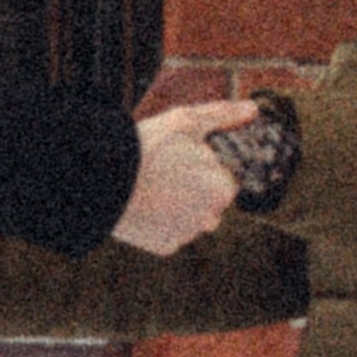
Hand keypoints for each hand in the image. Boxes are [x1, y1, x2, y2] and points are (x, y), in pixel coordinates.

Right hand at [112, 101, 260, 254]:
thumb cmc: (149, 147)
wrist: (105, 180)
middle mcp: (211, 218)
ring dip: (178, 206)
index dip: (204, 166)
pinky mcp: (166, 247)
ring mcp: (188, 235)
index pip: (224, 180)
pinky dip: (160, 221)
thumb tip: (252, 109)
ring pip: (190, 218)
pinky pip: (170, 233)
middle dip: (193, 188)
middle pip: (209, 201)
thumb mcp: (187, 121)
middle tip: (164, 171)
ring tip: (152, 187)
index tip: (180, 158)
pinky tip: (144, 204)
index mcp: (223, 189)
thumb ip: (223, 115)